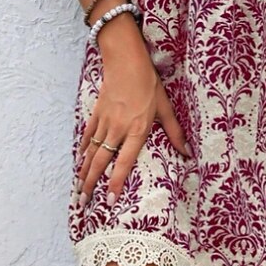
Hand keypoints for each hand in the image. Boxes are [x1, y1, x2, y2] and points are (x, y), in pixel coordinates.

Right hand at [74, 20, 191, 206]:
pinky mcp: (96, 113)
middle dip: (92, 184)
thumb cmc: (149, 84)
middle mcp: (118, 129)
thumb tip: (188, 152)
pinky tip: (79, 162)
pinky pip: (88, 136)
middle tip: (84, 203)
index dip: (116, 182)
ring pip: (91, 152)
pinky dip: (82, 150)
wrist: (126, 62)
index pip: (124, 162)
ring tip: (78, 190)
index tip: (109, 201)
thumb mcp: (165, 107)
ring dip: (83, 172)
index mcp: (137, 130)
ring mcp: (105, 122)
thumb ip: (175, 132)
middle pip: (101, 161)